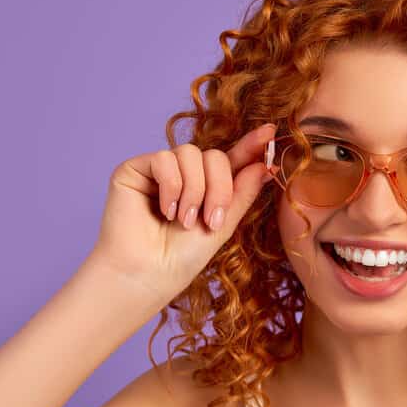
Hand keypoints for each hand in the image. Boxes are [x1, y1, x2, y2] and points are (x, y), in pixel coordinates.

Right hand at [86, 123, 276, 303]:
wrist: (149, 274)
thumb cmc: (183, 257)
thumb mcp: (223, 225)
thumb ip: (242, 193)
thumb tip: (265, 164)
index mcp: (207, 187)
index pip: (231, 159)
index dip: (251, 145)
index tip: (271, 133)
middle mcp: (184, 174)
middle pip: (214, 156)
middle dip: (219, 188)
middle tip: (211, 220)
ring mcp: (159, 170)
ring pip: (191, 154)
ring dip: (194, 191)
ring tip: (183, 221)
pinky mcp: (135, 169)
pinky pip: (164, 159)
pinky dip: (171, 186)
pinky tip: (165, 211)